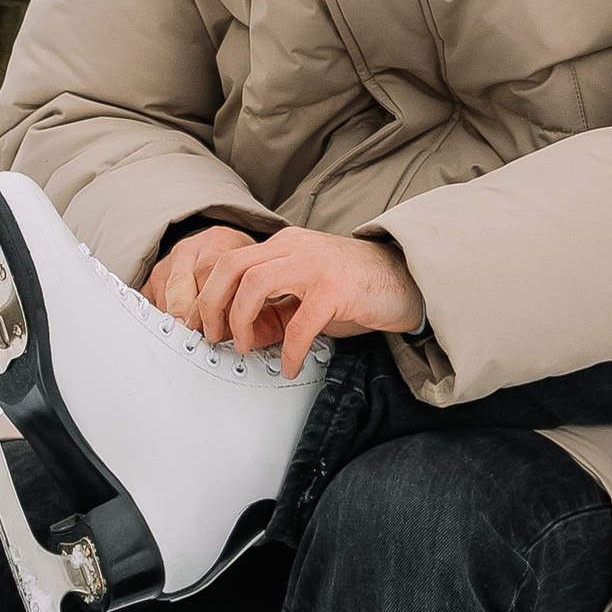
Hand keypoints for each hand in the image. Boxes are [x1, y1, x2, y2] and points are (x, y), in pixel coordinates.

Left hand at [146, 224, 422, 376]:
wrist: (409, 282)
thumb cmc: (357, 290)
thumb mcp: (307, 293)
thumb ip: (275, 308)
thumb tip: (240, 337)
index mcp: (285, 245)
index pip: (229, 260)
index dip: (208, 294)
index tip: (202, 325)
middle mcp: (295, 247)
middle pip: (232, 265)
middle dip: (213, 304)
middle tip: (214, 336)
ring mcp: (316, 265)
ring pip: (255, 284)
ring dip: (240, 320)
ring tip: (245, 347)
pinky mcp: (337, 288)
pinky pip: (300, 323)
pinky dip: (290, 350)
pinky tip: (292, 366)